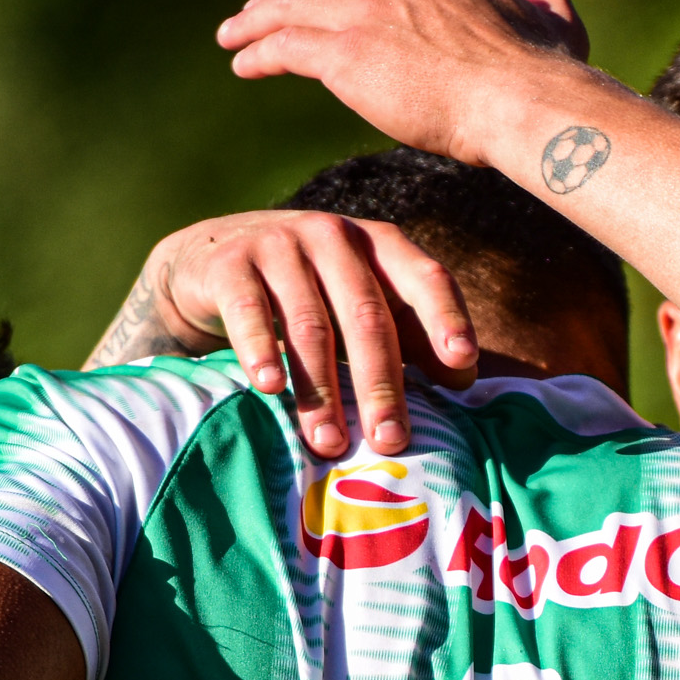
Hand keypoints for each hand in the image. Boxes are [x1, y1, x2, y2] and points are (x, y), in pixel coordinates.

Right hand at [89, 212, 479, 458]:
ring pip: (310, 324)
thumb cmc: (310, 296)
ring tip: (329, 443)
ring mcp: (280, 244)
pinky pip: (249, 312)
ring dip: (321, 391)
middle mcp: (334, 237)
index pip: (426, 277)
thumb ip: (413, 339)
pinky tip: (271, 388)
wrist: (213, 263)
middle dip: (382, 385)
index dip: (446, 319)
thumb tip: (466, 384)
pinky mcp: (230, 263)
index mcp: (381, 246)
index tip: (463, 364)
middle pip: (369, 316)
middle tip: (391, 442)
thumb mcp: (362, 310)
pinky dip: (260, 352)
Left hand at [218, 0, 593, 167]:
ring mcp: (367, 13)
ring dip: (254, 20)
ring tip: (233, 38)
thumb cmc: (545, 75)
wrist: (525, 105)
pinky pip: (285, 45)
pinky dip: (258, 51)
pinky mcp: (348, 56)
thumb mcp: (551, 16)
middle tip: (257, 12)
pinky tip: (245, 66)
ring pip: (290, 4)